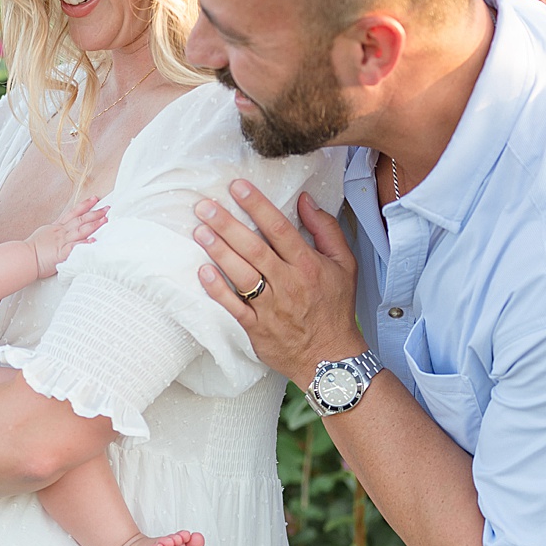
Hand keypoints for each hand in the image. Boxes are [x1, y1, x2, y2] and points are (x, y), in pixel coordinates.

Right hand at [26, 198, 107, 276]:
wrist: (24, 257)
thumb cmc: (33, 248)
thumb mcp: (45, 234)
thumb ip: (55, 230)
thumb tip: (62, 229)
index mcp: (57, 227)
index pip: (73, 213)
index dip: (85, 205)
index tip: (95, 199)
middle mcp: (61, 233)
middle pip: (80, 220)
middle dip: (95, 213)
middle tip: (107, 208)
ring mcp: (62, 242)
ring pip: (79, 230)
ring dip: (93, 225)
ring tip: (105, 220)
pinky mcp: (61, 253)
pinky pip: (74, 247)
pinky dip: (84, 244)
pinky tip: (93, 241)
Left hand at [194, 182, 365, 384]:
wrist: (330, 358)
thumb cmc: (335, 307)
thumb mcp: (345, 264)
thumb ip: (326, 229)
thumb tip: (305, 200)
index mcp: (308, 265)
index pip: (280, 229)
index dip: (257, 206)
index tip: (238, 187)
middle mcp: (288, 284)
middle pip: (254, 249)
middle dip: (228, 225)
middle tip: (205, 206)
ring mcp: (270, 307)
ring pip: (241, 275)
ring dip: (219, 252)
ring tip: (199, 231)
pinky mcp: (256, 328)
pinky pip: (233, 307)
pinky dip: (218, 290)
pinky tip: (203, 272)